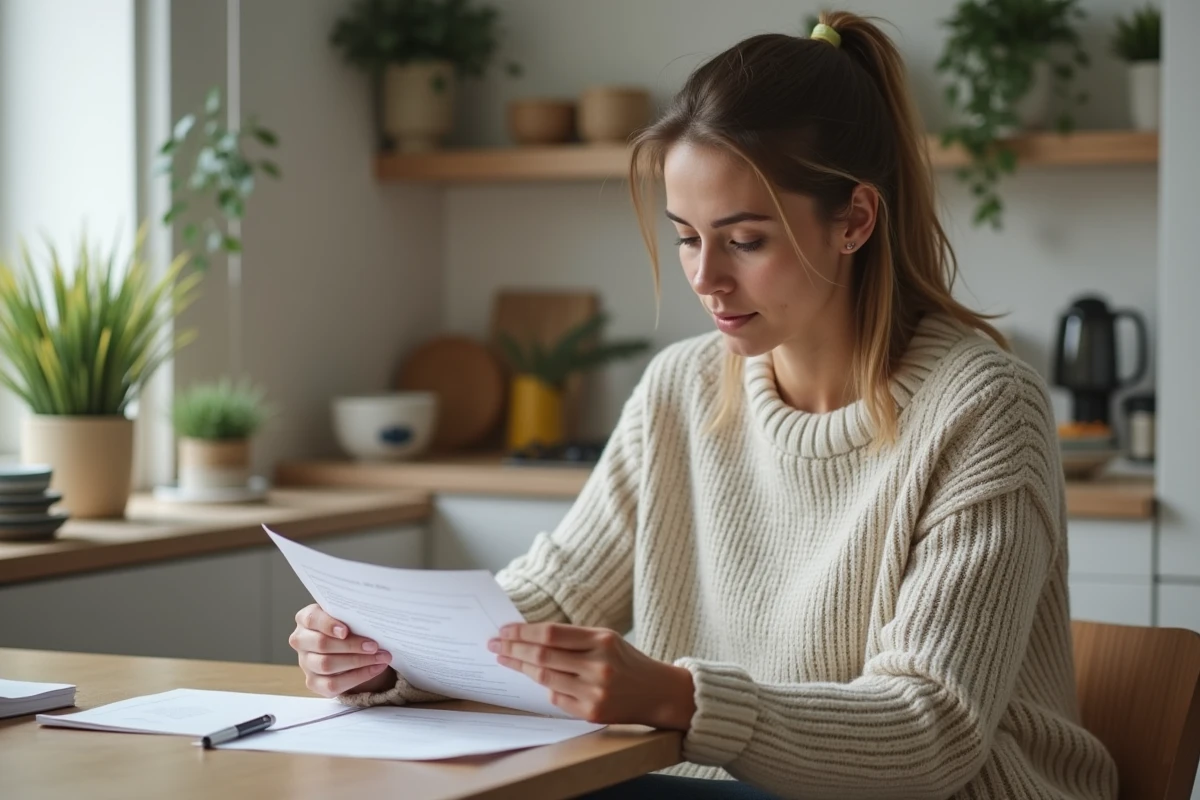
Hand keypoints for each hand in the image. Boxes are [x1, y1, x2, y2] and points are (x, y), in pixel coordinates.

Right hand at [289, 604, 394, 696]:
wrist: (348, 646)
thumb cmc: (348, 625)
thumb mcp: (347, 616)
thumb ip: (352, 616)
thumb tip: (370, 620)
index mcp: (305, 618)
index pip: (312, 619)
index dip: (328, 625)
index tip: (346, 631)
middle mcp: (301, 641)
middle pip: (322, 644)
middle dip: (351, 646)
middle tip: (374, 646)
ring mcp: (305, 663)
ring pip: (327, 665)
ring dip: (358, 662)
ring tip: (381, 657)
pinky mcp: (313, 683)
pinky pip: (332, 684)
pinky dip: (358, 677)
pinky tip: (375, 668)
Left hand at [488, 623, 695, 728]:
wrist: (658, 693)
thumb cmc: (627, 661)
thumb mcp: (606, 640)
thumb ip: (573, 639)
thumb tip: (529, 636)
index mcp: (602, 641)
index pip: (551, 634)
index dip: (523, 632)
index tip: (505, 630)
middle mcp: (598, 666)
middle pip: (543, 656)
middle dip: (514, 648)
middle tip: (495, 644)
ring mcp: (594, 692)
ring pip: (545, 678)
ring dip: (520, 667)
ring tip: (506, 659)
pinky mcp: (591, 713)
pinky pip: (556, 698)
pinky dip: (544, 687)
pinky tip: (534, 678)